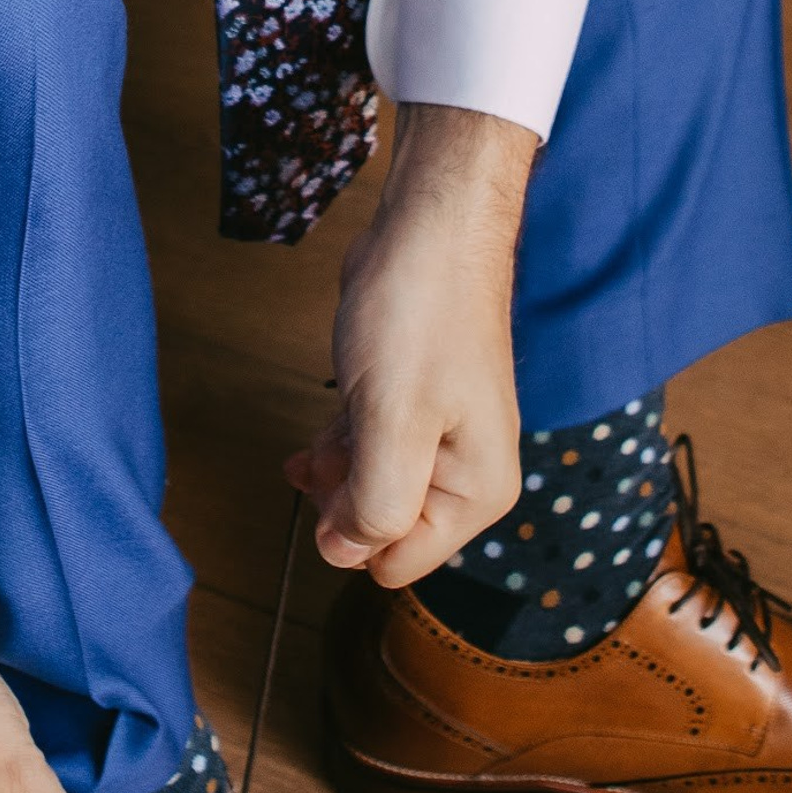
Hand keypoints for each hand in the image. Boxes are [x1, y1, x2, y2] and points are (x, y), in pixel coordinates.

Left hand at [289, 101, 536, 587]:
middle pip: (382, 532)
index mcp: (476, 490)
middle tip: (317, 457)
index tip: (330, 485)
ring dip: (333, 476)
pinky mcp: (412, 408)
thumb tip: (345, 554)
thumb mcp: (392, 422)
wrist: (431, 228)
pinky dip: (339, 449)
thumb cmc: (422, 314)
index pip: (398, 563)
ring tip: (315, 442)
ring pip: (369, 491)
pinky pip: (368, 454)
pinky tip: (320, 432)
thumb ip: (374, 504)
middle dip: (340, 503)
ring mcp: (439, 440)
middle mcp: (465, 473)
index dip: (351, 534)